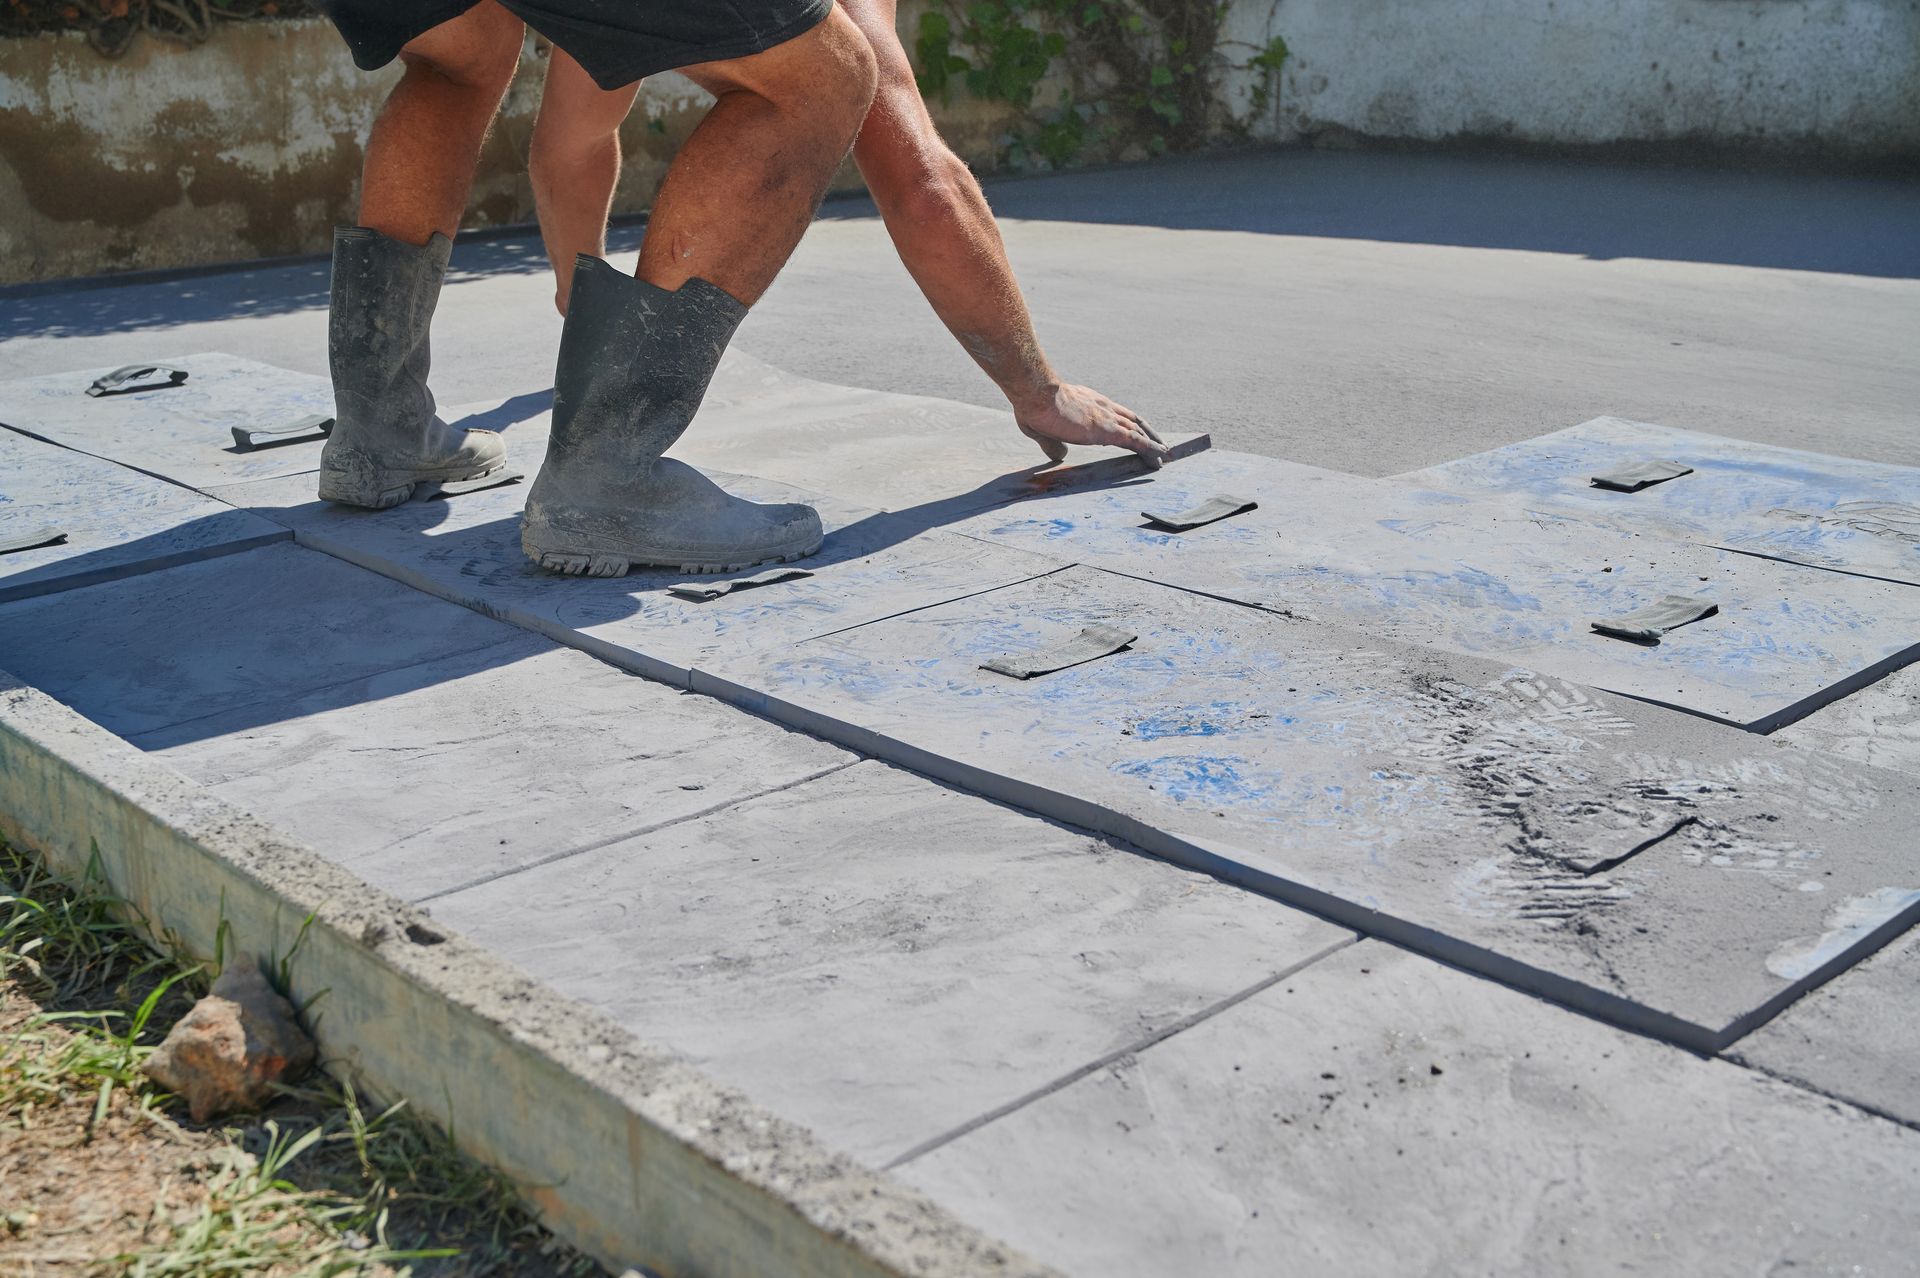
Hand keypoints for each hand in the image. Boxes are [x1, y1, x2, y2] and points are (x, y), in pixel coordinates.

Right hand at [1014, 382, 1169, 468]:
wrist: (1038, 393)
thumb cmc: (1034, 406)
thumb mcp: (1041, 428)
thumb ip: (1053, 443)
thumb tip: (1059, 455)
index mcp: (1088, 403)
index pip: (1114, 413)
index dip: (1126, 424)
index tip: (1133, 433)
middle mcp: (1103, 408)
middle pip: (1133, 420)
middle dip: (1146, 432)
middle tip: (1157, 444)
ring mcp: (1107, 418)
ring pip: (1139, 430)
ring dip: (1153, 443)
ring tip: (1164, 455)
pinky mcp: (1109, 431)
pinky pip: (1137, 441)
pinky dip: (1150, 449)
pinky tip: (1160, 457)